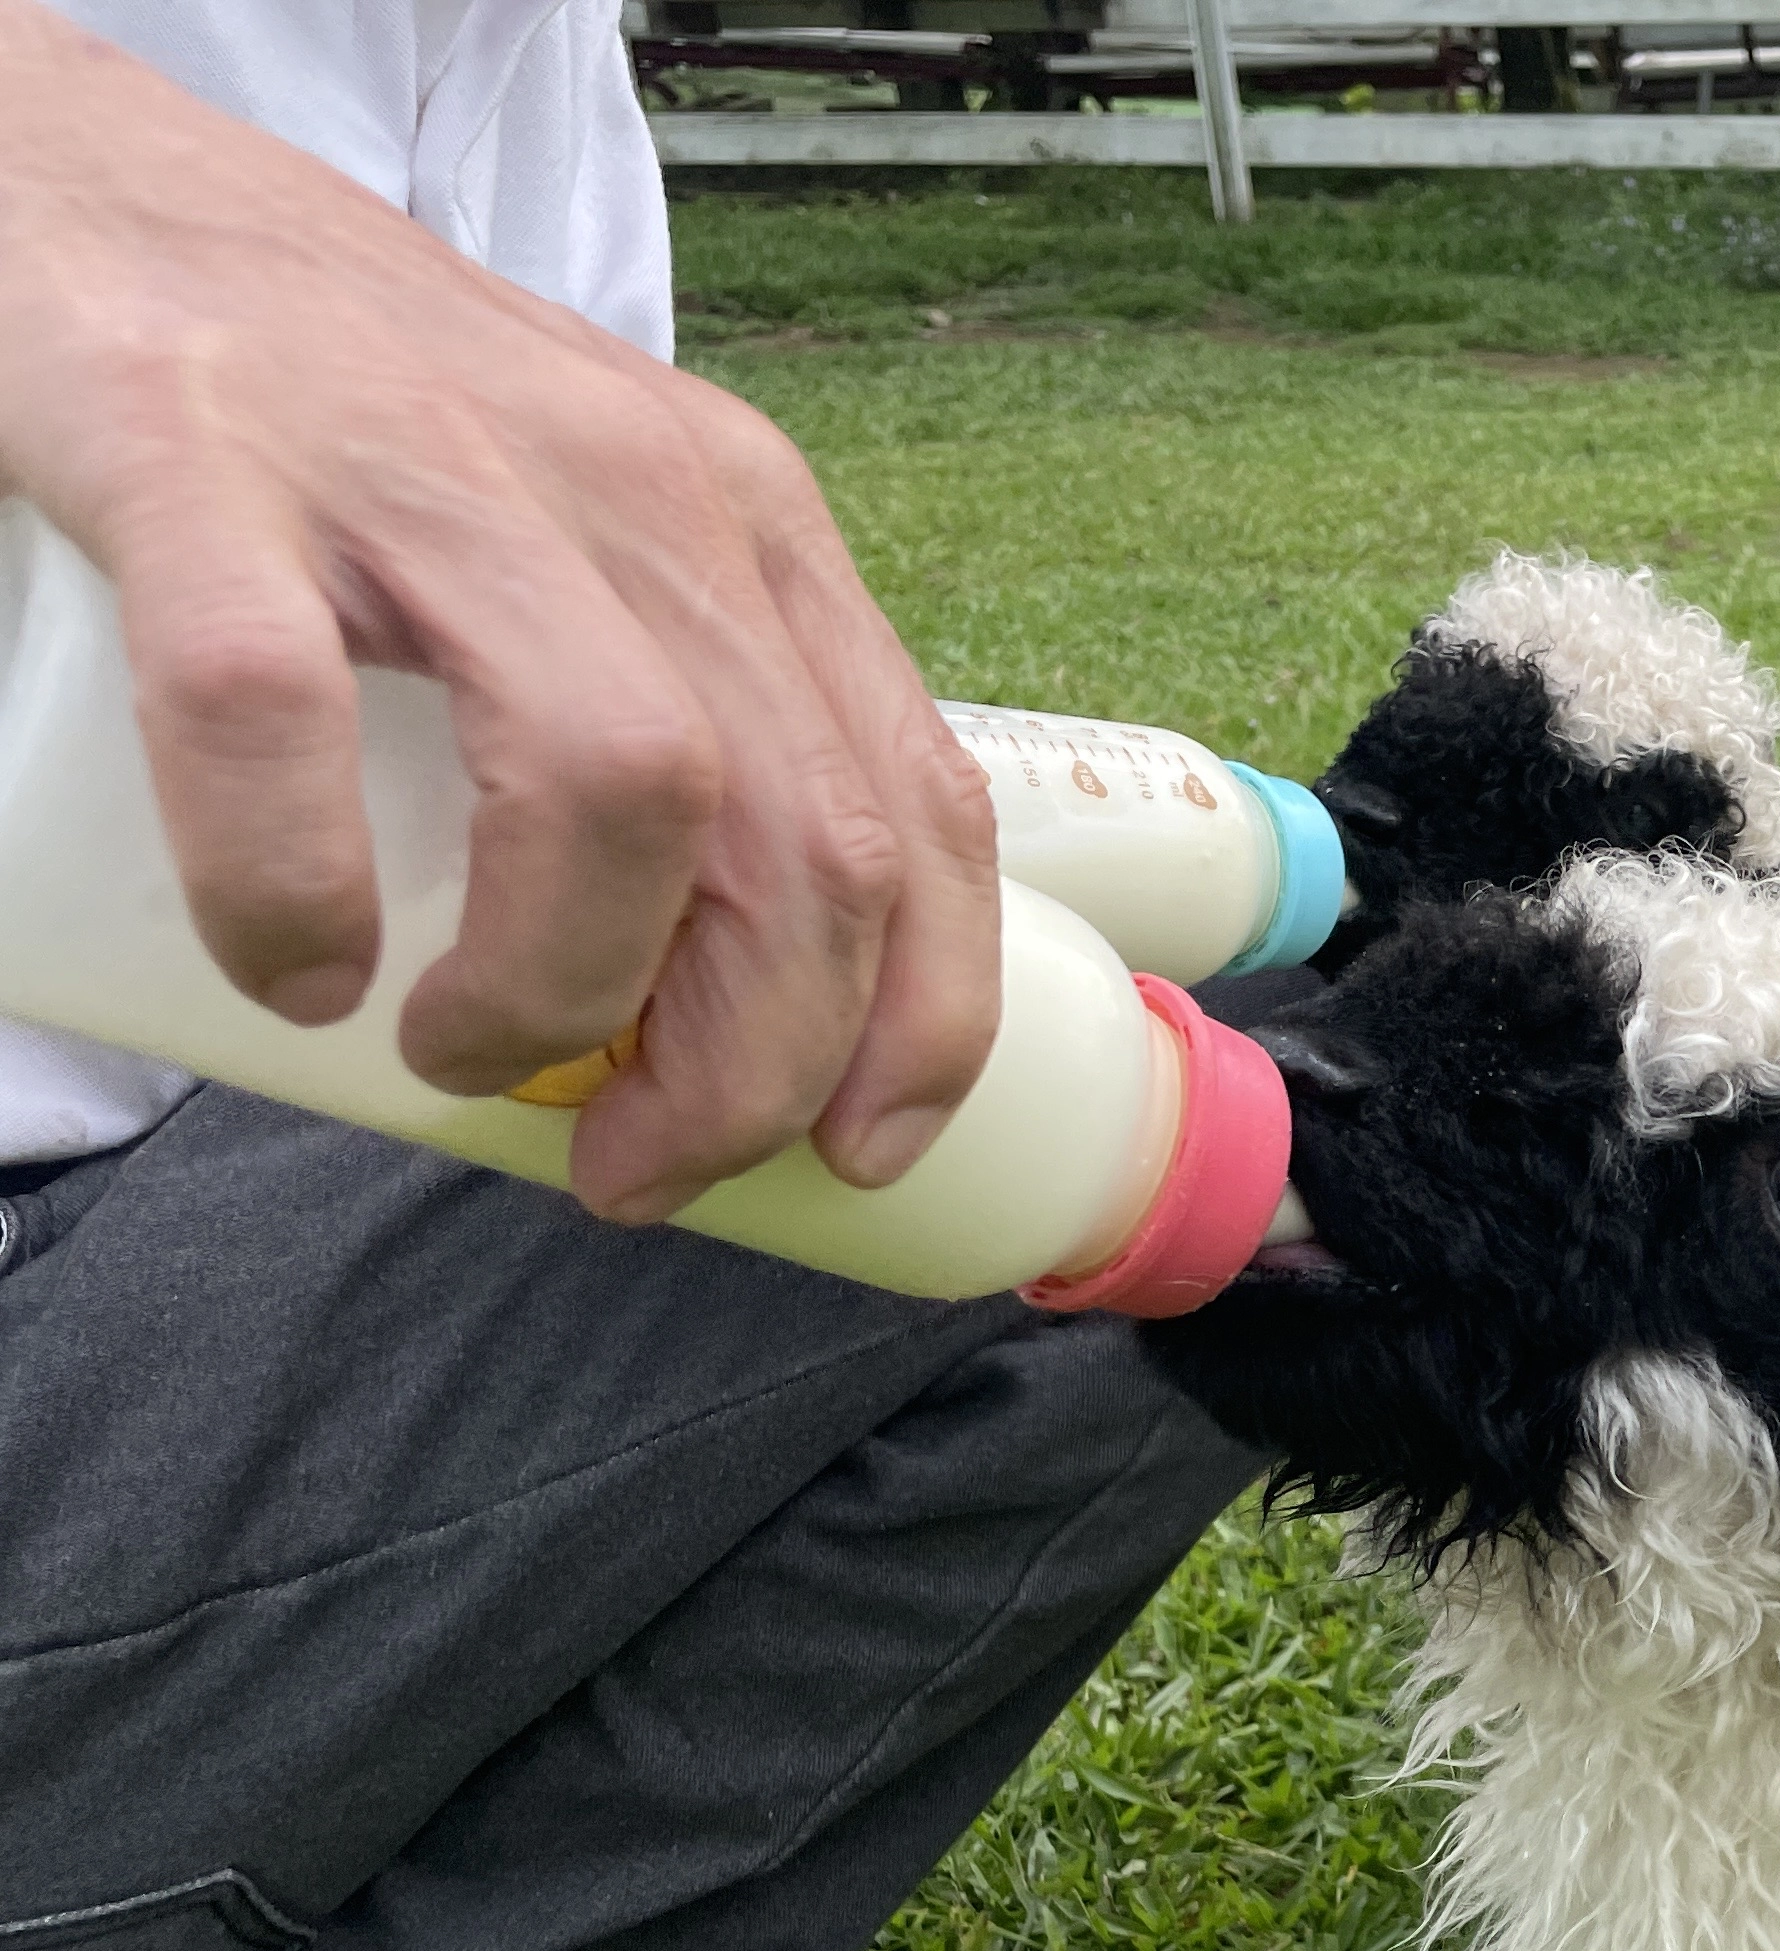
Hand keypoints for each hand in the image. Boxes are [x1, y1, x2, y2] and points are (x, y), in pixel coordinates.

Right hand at [0, 4, 997, 1218]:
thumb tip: (706, 1005)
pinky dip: (291, 880)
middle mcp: (626, 481)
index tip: (857, 1148)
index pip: (916, 803)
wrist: (75, 183)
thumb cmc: (339, 415)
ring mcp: (411, 456)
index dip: (923, 1014)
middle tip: (635, 1166)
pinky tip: (295, 966)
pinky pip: (275, 708)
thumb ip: (666, 707)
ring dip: (562, 989)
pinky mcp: (191, 446)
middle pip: (798, 838)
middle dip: (748, 1063)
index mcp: (739, 521)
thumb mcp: (578, 543)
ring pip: (621, 782)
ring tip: (461, 1058)